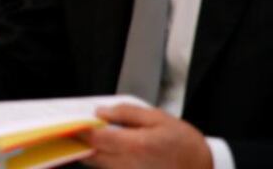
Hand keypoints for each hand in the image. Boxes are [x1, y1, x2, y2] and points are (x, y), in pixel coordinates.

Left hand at [83, 104, 212, 168]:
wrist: (205, 168)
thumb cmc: (184, 143)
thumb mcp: (158, 118)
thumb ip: (126, 113)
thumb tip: (100, 112)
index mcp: (134, 145)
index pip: (95, 138)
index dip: (79, 130)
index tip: (70, 122)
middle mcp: (128, 165)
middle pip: (91, 155)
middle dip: (81, 142)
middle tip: (76, 129)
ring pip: (98, 165)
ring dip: (92, 151)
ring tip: (94, 137)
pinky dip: (104, 161)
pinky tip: (109, 150)